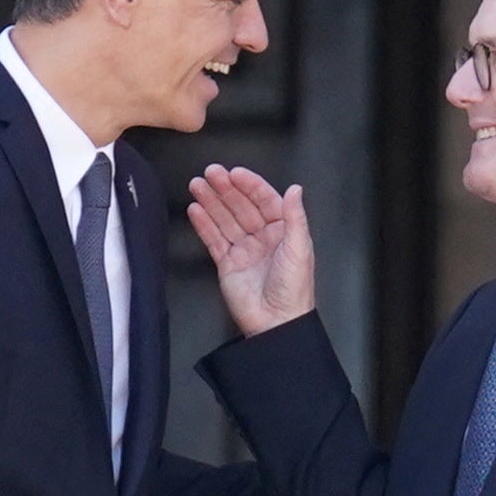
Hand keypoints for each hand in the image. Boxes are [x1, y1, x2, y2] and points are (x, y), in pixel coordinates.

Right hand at [187, 164, 315, 336]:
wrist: (276, 323)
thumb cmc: (294, 289)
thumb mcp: (300, 248)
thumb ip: (295, 216)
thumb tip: (295, 189)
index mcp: (283, 231)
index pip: (264, 200)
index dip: (250, 185)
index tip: (235, 173)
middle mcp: (263, 238)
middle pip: (241, 206)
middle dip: (225, 189)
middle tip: (211, 173)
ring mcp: (244, 250)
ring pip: (225, 220)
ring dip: (211, 202)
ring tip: (197, 185)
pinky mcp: (228, 264)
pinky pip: (214, 240)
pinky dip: (204, 225)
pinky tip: (196, 210)